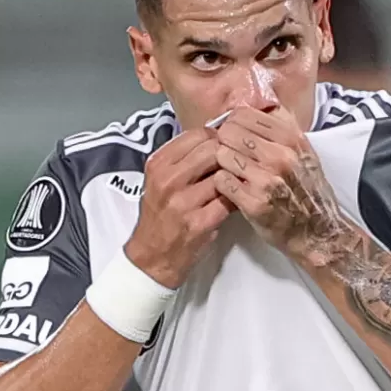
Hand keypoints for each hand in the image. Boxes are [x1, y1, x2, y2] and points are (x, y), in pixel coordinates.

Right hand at [125, 129, 233, 285]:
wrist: (152, 256)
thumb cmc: (160, 216)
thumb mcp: (159, 180)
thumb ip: (182, 159)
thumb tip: (216, 137)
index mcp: (158, 164)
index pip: (197, 135)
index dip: (217, 137)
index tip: (225, 144)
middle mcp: (168, 180)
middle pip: (213, 150)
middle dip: (229, 154)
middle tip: (236, 163)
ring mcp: (183, 202)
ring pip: (223, 174)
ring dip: (235, 176)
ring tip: (238, 181)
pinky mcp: (199, 222)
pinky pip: (229, 200)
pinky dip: (237, 198)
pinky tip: (237, 199)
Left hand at [209, 108, 351, 260]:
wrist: (319, 232)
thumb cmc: (307, 191)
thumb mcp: (303, 151)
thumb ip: (281, 126)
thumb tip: (254, 105)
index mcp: (291, 138)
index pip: (243, 114)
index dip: (232, 123)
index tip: (234, 135)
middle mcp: (280, 156)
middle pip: (228, 132)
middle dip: (224, 143)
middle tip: (230, 155)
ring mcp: (267, 180)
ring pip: (222, 155)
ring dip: (223, 165)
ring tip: (233, 173)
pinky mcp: (254, 203)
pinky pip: (222, 181)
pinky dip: (223, 185)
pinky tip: (233, 189)